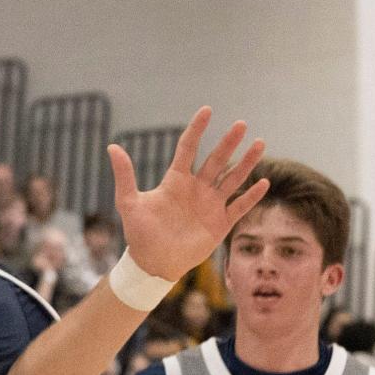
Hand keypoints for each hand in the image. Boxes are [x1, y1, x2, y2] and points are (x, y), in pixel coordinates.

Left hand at [108, 106, 268, 280]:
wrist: (152, 263)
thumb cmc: (139, 233)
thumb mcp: (129, 203)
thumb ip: (124, 176)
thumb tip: (111, 146)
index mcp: (175, 181)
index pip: (188, 149)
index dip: (196, 130)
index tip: (207, 110)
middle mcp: (196, 189)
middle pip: (215, 160)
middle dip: (228, 143)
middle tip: (240, 124)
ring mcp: (210, 205)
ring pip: (232, 179)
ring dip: (246, 163)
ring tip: (259, 143)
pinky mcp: (220, 223)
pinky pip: (239, 206)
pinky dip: (251, 196)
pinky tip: (264, 182)